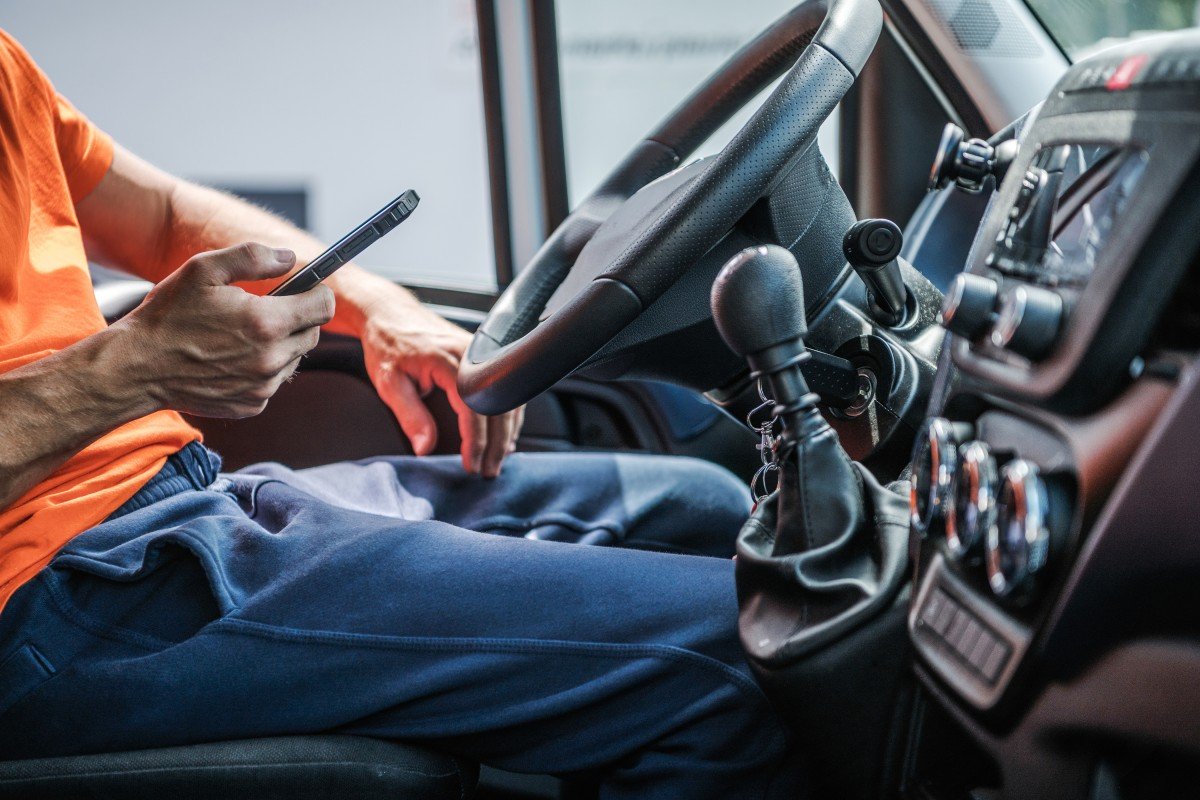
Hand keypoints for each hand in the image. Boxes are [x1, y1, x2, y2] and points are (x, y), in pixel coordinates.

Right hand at [114, 243, 334, 417]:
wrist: (137, 367)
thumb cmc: (168, 315)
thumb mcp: (204, 270)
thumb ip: (253, 257)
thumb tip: (290, 258)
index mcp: (266, 322)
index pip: (323, 306)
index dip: (317, 293)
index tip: (307, 289)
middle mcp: (271, 358)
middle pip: (312, 334)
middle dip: (297, 318)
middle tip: (266, 310)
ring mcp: (263, 386)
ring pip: (294, 359)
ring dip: (279, 345)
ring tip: (242, 335)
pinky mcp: (252, 404)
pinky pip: (273, 382)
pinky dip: (262, 370)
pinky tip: (233, 358)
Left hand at [358, 290, 523, 476]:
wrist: (390, 315)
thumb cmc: (388, 346)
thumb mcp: (389, 383)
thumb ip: (410, 416)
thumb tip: (426, 448)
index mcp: (448, 361)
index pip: (473, 409)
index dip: (475, 441)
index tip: (472, 464)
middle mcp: (471, 354)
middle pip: (497, 407)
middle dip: (496, 444)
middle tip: (488, 470)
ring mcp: (482, 353)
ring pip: (507, 398)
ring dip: (506, 432)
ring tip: (497, 459)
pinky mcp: (484, 355)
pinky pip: (505, 388)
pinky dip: (507, 414)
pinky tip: (503, 434)